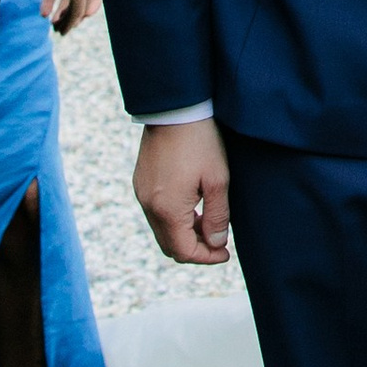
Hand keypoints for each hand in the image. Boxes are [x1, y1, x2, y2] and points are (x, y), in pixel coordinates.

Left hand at [39, 0, 99, 33]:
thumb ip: (79, 9)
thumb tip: (74, 24)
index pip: (92, 1)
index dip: (83, 15)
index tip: (73, 25)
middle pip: (78, 0)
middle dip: (70, 16)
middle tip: (59, 30)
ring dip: (58, 12)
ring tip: (51, 24)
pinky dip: (47, 1)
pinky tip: (43, 14)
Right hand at [136, 118, 231, 262]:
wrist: (174, 109)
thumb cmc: (200, 142)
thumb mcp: (218, 180)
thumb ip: (217, 217)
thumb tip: (216, 244)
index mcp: (167, 209)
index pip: (184, 251)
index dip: (206, 258)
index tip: (225, 253)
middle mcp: (149, 206)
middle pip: (169, 245)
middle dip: (194, 249)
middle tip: (218, 242)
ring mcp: (141, 193)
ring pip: (162, 230)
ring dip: (184, 234)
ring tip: (208, 222)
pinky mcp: (140, 182)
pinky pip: (155, 213)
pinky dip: (173, 219)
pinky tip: (192, 206)